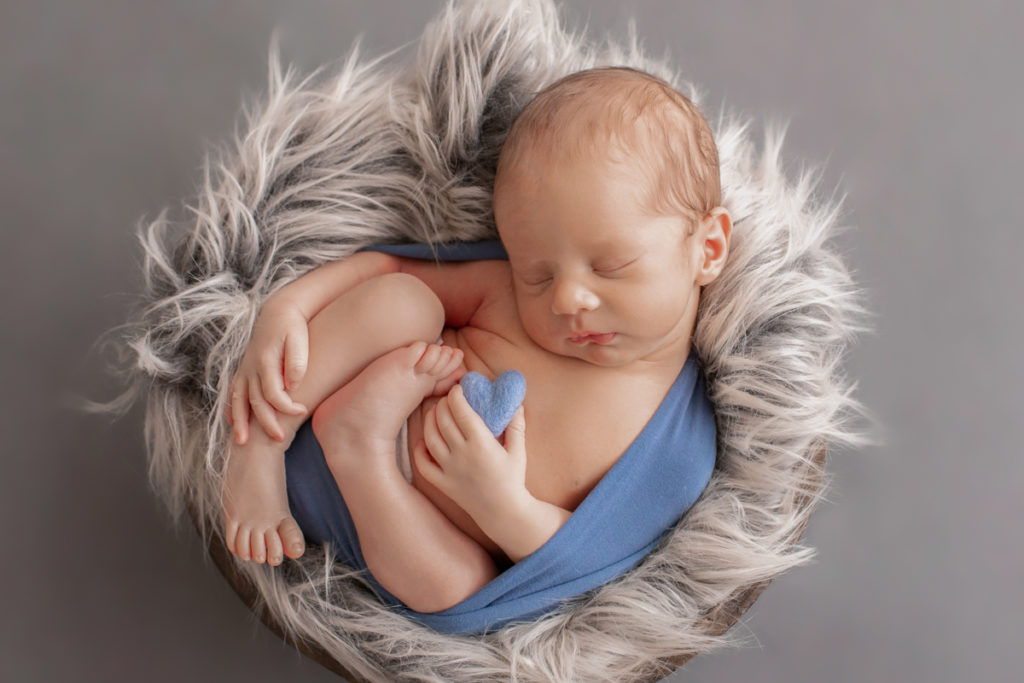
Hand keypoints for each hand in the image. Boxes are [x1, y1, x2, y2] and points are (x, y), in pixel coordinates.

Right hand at [226, 296, 308, 443]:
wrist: (279, 310)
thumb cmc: (293, 326)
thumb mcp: (299, 340)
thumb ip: (296, 363)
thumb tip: (292, 386)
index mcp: (265, 362)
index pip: (273, 394)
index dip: (287, 407)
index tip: (303, 410)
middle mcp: (251, 368)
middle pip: (254, 402)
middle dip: (266, 423)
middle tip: (279, 439)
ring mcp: (244, 369)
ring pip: (237, 399)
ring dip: (239, 422)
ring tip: (242, 442)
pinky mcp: (244, 369)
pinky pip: (233, 392)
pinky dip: (231, 408)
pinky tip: (233, 422)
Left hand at [413, 385, 527, 521]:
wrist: (504, 512)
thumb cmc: (513, 480)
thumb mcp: (518, 451)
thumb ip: (516, 425)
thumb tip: (516, 403)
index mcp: (481, 443)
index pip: (461, 412)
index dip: (456, 396)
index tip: (458, 389)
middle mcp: (462, 454)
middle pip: (443, 421)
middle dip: (442, 404)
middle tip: (446, 399)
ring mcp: (449, 469)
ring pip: (430, 438)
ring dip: (429, 421)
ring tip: (434, 412)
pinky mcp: (443, 483)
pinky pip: (423, 465)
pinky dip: (419, 450)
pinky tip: (424, 440)